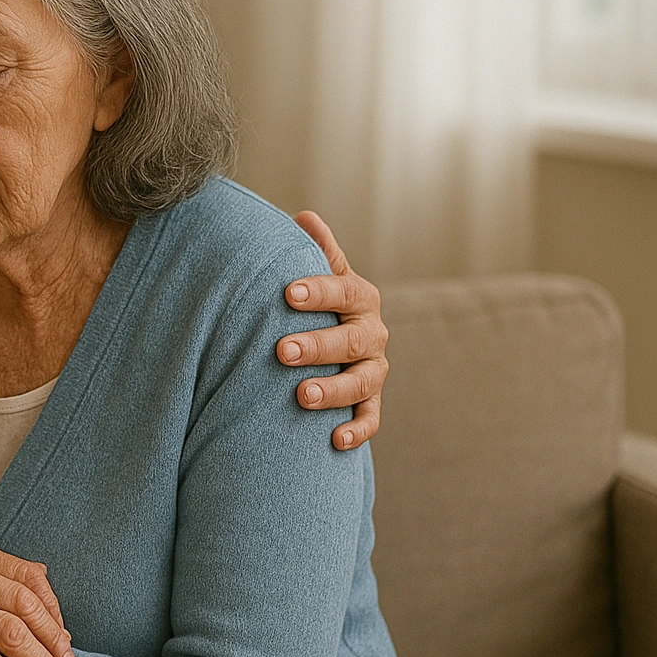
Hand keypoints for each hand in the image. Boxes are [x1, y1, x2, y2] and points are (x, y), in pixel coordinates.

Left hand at [278, 210, 387, 450]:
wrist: (340, 340)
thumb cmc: (321, 302)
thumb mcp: (323, 273)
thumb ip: (318, 249)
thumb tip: (303, 216)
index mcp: (361, 297)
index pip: (342, 291)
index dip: (317, 292)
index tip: (287, 293)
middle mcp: (373, 333)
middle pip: (350, 340)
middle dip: (317, 346)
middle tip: (282, 351)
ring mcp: (374, 368)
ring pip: (362, 381)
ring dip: (334, 390)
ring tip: (302, 396)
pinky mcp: (371, 400)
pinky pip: (371, 417)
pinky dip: (357, 430)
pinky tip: (335, 440)